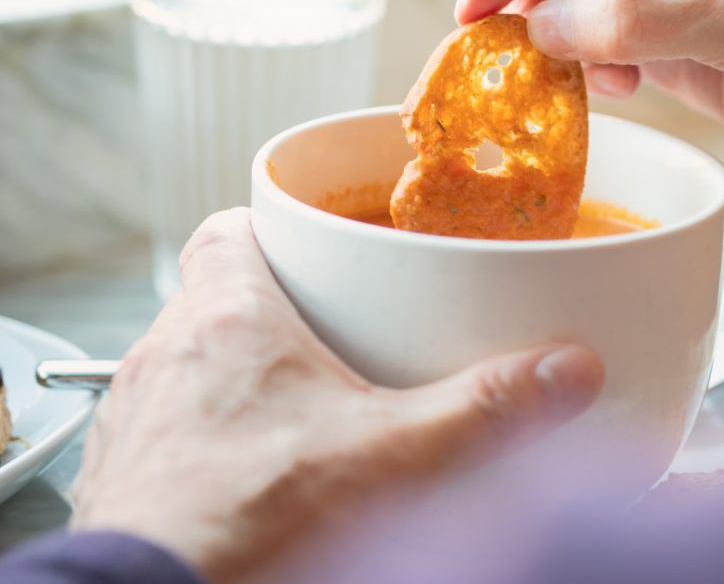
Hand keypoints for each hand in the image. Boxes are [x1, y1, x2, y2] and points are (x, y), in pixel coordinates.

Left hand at [71, 208, 602, 581]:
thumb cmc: (245, 521)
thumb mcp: (391, 456)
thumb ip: (484, 409)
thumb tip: (566, 371)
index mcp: (226, 321)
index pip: (228, 231)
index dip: (272, 231)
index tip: (316, 247)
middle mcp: (168, 356)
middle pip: (219, 299)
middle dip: (277, 312)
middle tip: (336, 334)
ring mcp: (140, 417)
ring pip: (192, 366)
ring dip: (240, 378)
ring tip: (304, 407)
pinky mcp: (130, 474)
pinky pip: (172, 428)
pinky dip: (213, 436)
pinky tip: (259, 470)